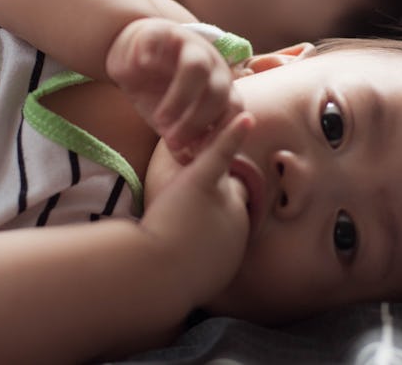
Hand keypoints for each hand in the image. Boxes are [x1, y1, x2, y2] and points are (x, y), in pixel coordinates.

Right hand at [107, 17, 243, 162]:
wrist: (134, 56)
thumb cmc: (156, 91)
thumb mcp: (169, 119)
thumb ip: (181, 137)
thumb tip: (188, 162)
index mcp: (220, 85)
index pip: (234, 108)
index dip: (218, 132)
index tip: (197, 154)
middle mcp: (211, 63)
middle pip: (218, 91)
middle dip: (197, 121)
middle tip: (173, 140)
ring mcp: (189, 44)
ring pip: (197, 68)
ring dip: (180, 98)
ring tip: (158, 119)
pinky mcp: (163, 31)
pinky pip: (162, 43)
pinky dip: (151, 58)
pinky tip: (141, 73)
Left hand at [141, 112, 254, 302]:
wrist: (154, 276)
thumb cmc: (163, 282)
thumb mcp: (193, 282)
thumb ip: (202, 267)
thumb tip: (197, 272)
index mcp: (236, 244)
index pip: (232, 221)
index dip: (211, 220)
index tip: (191, 229)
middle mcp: (238, 220)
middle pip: (231, 196)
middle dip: (207, 202)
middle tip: (177, 215)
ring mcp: (224, 199)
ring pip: (221, 178)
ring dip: (204, 181)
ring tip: (183, 192)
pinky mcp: (202, 181)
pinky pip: (222, 154)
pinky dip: (232, 135)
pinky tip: (247, 118)